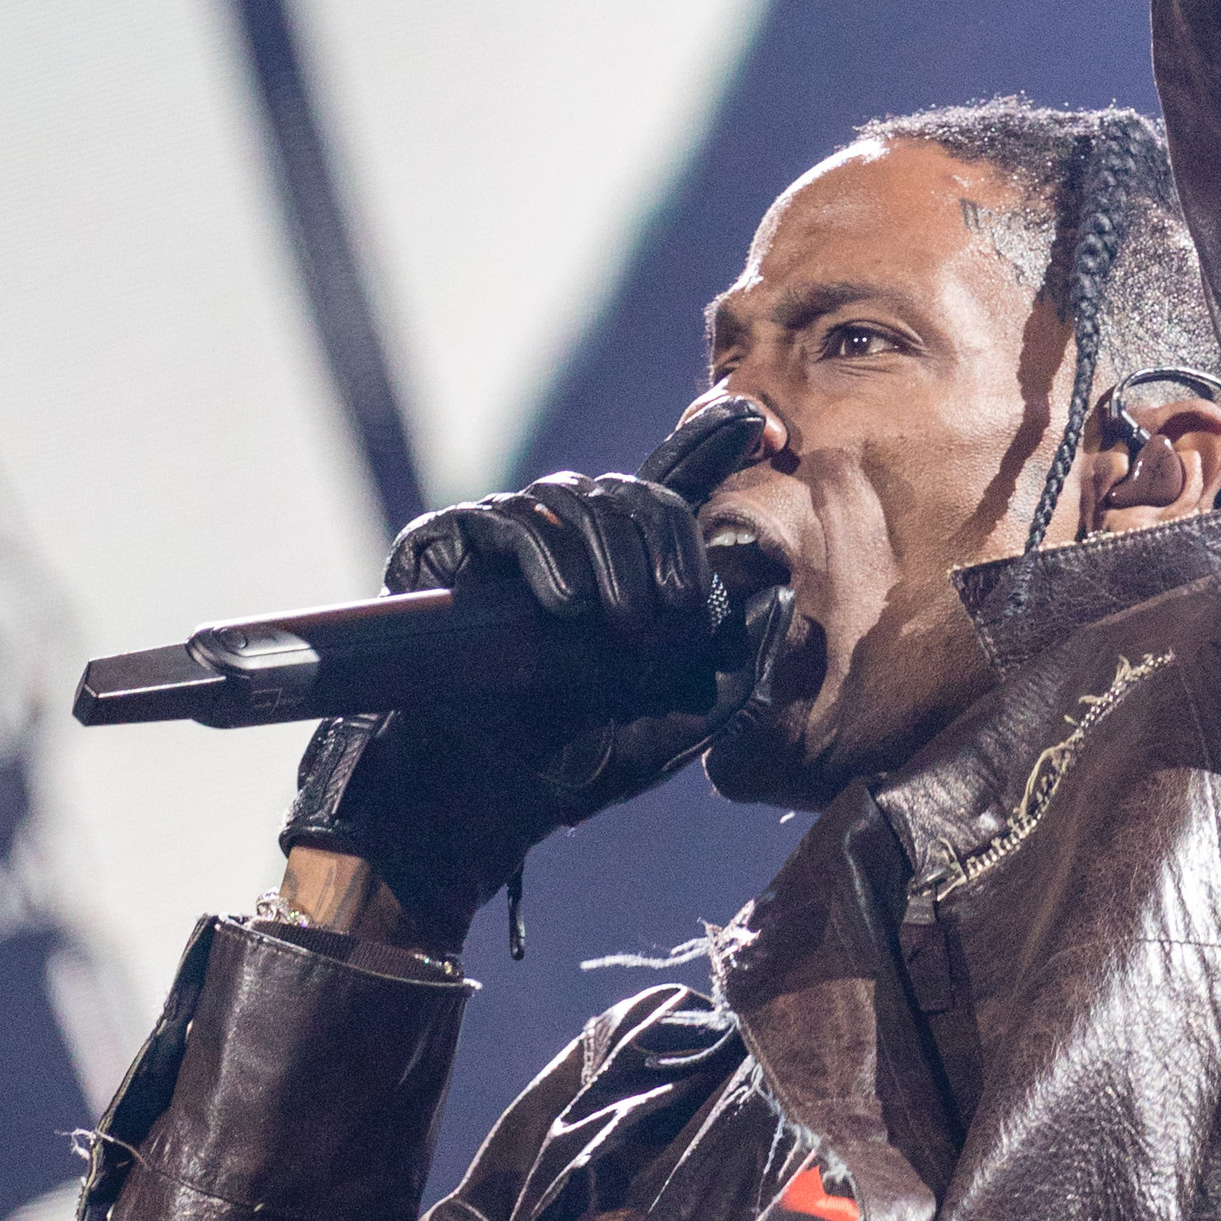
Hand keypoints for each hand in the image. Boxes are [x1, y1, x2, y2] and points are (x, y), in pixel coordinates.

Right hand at [283, 398, 781, 951]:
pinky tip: (568, 605)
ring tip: (625, 623)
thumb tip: (776, 597)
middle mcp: (563, 542)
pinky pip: (507, 524)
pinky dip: (547, 559)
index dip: (708, 443)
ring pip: (575, 500)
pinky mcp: (444, 545)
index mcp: (619, 570)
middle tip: (677, 612)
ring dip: (613, 557)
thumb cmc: (574, 765)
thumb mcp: (673, 725)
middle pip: (631, 493)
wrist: (479, 801)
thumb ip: (729, 671)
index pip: (667, 490)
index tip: (757, 420)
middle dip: (665, 543)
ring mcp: (502, 537)